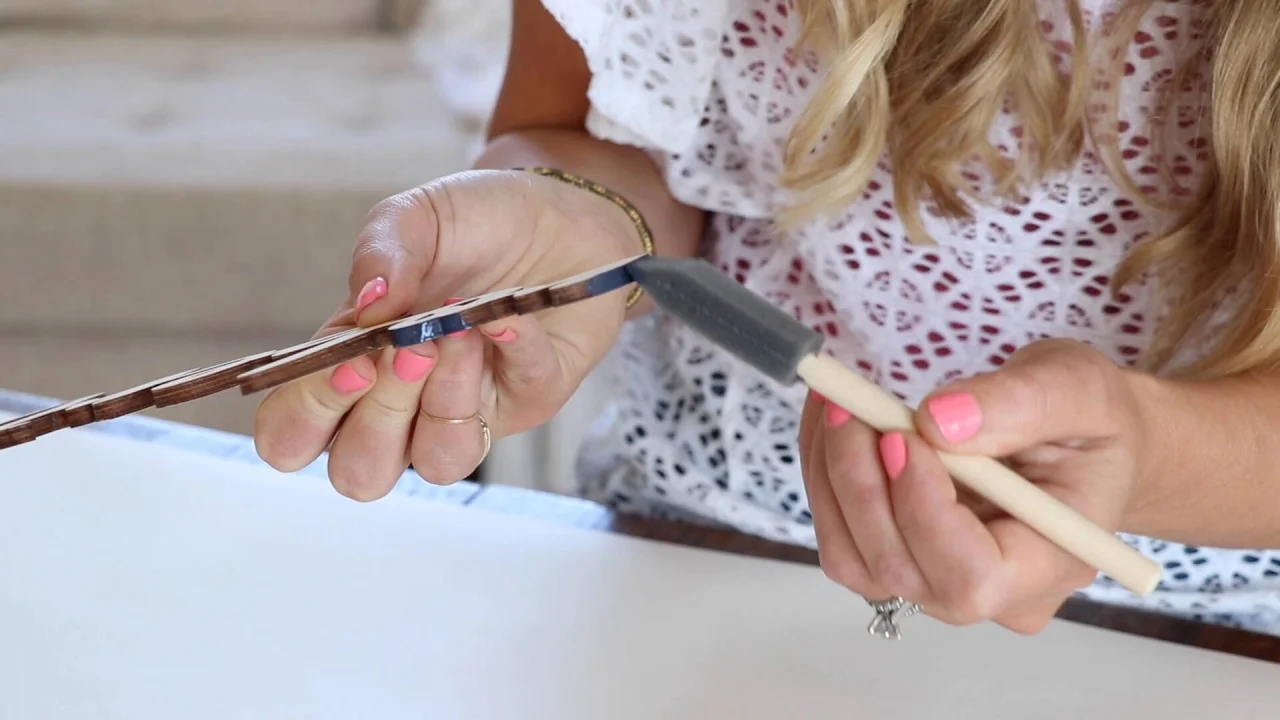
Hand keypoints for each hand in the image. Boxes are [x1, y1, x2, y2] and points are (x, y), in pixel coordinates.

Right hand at [253, 169, 642, 498]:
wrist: (561, 213)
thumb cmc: (476, 223)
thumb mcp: (416, 217)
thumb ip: (381, 252)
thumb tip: (369, 302)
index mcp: (351, 365)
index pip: (292, 433)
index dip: (306, 417)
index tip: (349, 365)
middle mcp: (402, 404)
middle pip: (358, 471)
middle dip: (379, 416)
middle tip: (409, 350)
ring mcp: (466, 411)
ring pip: (438, 463)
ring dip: (445, 398)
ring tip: (459, 332)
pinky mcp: (527, 402)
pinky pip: (514, 410)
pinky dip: (510, 356)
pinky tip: (509, 314)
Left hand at [798, 339, 1155, 633]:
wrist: (1078, 442)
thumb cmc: (1089, 422)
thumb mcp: (1077, 388)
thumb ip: (1019, 403)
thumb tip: (937, 422)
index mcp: (1051, 563)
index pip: (972, 577)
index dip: (923, 513)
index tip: (900, 436)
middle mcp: (992, 596)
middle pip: (899, 570)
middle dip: (860, 482)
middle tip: (848, 403)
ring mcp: (937, 585)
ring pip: (853, 557)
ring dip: (830, 477)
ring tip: (837, 402)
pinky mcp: (899, 560)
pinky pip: (842, 537)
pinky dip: (825, 477)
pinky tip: (832, 424)